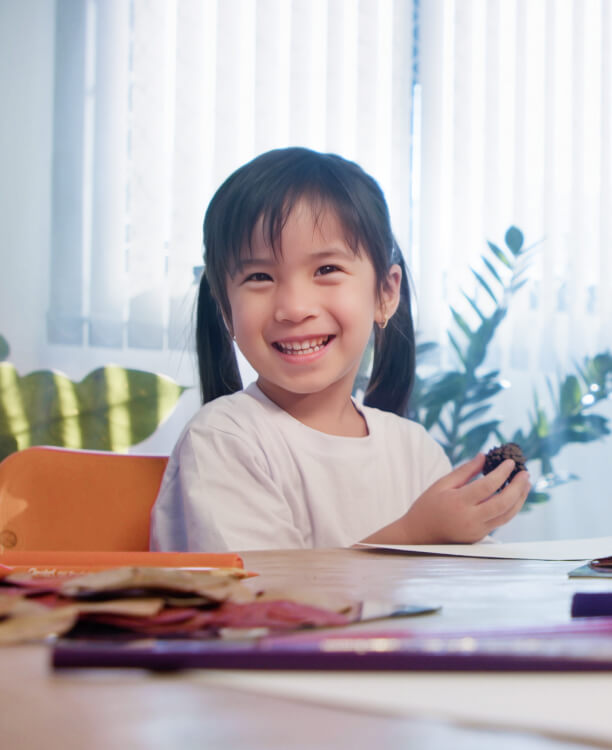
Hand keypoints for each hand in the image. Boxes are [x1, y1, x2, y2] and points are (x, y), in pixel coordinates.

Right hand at [400, 453, 530, 543]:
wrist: (418, 535)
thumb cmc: (427, 507)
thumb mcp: (441, 485)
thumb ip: (464, 471)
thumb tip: (484, 456)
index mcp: (459, 503)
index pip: (488, 486)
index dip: (502, 473)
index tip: (510, 462)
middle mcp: (470, 519)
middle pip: (503, 503)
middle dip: (518, 487)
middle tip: (525, 473)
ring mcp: (477, 531)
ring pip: (507, 516)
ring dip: (519, 499)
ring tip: (525, 485)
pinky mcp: (479, 537)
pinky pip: (499, 522)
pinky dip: (509, 508)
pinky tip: (512, 497)